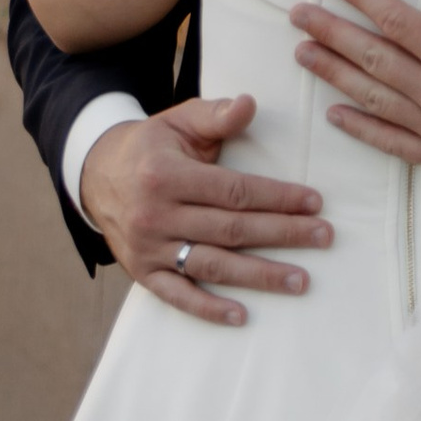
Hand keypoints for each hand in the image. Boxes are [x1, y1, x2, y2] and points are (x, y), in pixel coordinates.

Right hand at [79, 94, 330, 326]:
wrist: (96, 174)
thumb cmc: (151, 146)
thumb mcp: (179, 121)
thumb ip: (215, 115)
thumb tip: (250, 104)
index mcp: (166, 175)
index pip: (233, 191)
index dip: (277, 197)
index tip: (314, 202)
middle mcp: (156, 215)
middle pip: (231, 230)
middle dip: (282, 233)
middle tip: (323, 237)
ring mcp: (149, 248)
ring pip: (211, 266)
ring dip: (259, 276)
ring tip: (300, 281)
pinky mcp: (142, 272)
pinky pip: (178, 295)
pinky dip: (208, 309)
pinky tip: (242, 316)